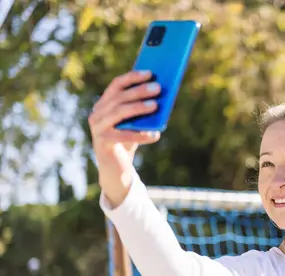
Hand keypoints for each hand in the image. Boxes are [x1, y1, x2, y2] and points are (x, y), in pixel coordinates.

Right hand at [88, 70, 161, 206]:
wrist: (116, 168)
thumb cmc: (128, 141)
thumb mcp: (136, 123)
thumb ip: (143, 110)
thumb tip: (162, 95)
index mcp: (104, 104)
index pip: (116, 85)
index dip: (133, 77)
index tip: (150, 73)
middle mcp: (97, 113)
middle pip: (119, 97)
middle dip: (139, 91)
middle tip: (157, 88)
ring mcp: (97, 128)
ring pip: (118, 112)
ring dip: (138, 107)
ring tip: (155, 106)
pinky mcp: (102, 143)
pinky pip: (123, 136)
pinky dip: (140, 135)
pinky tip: (155, 135)